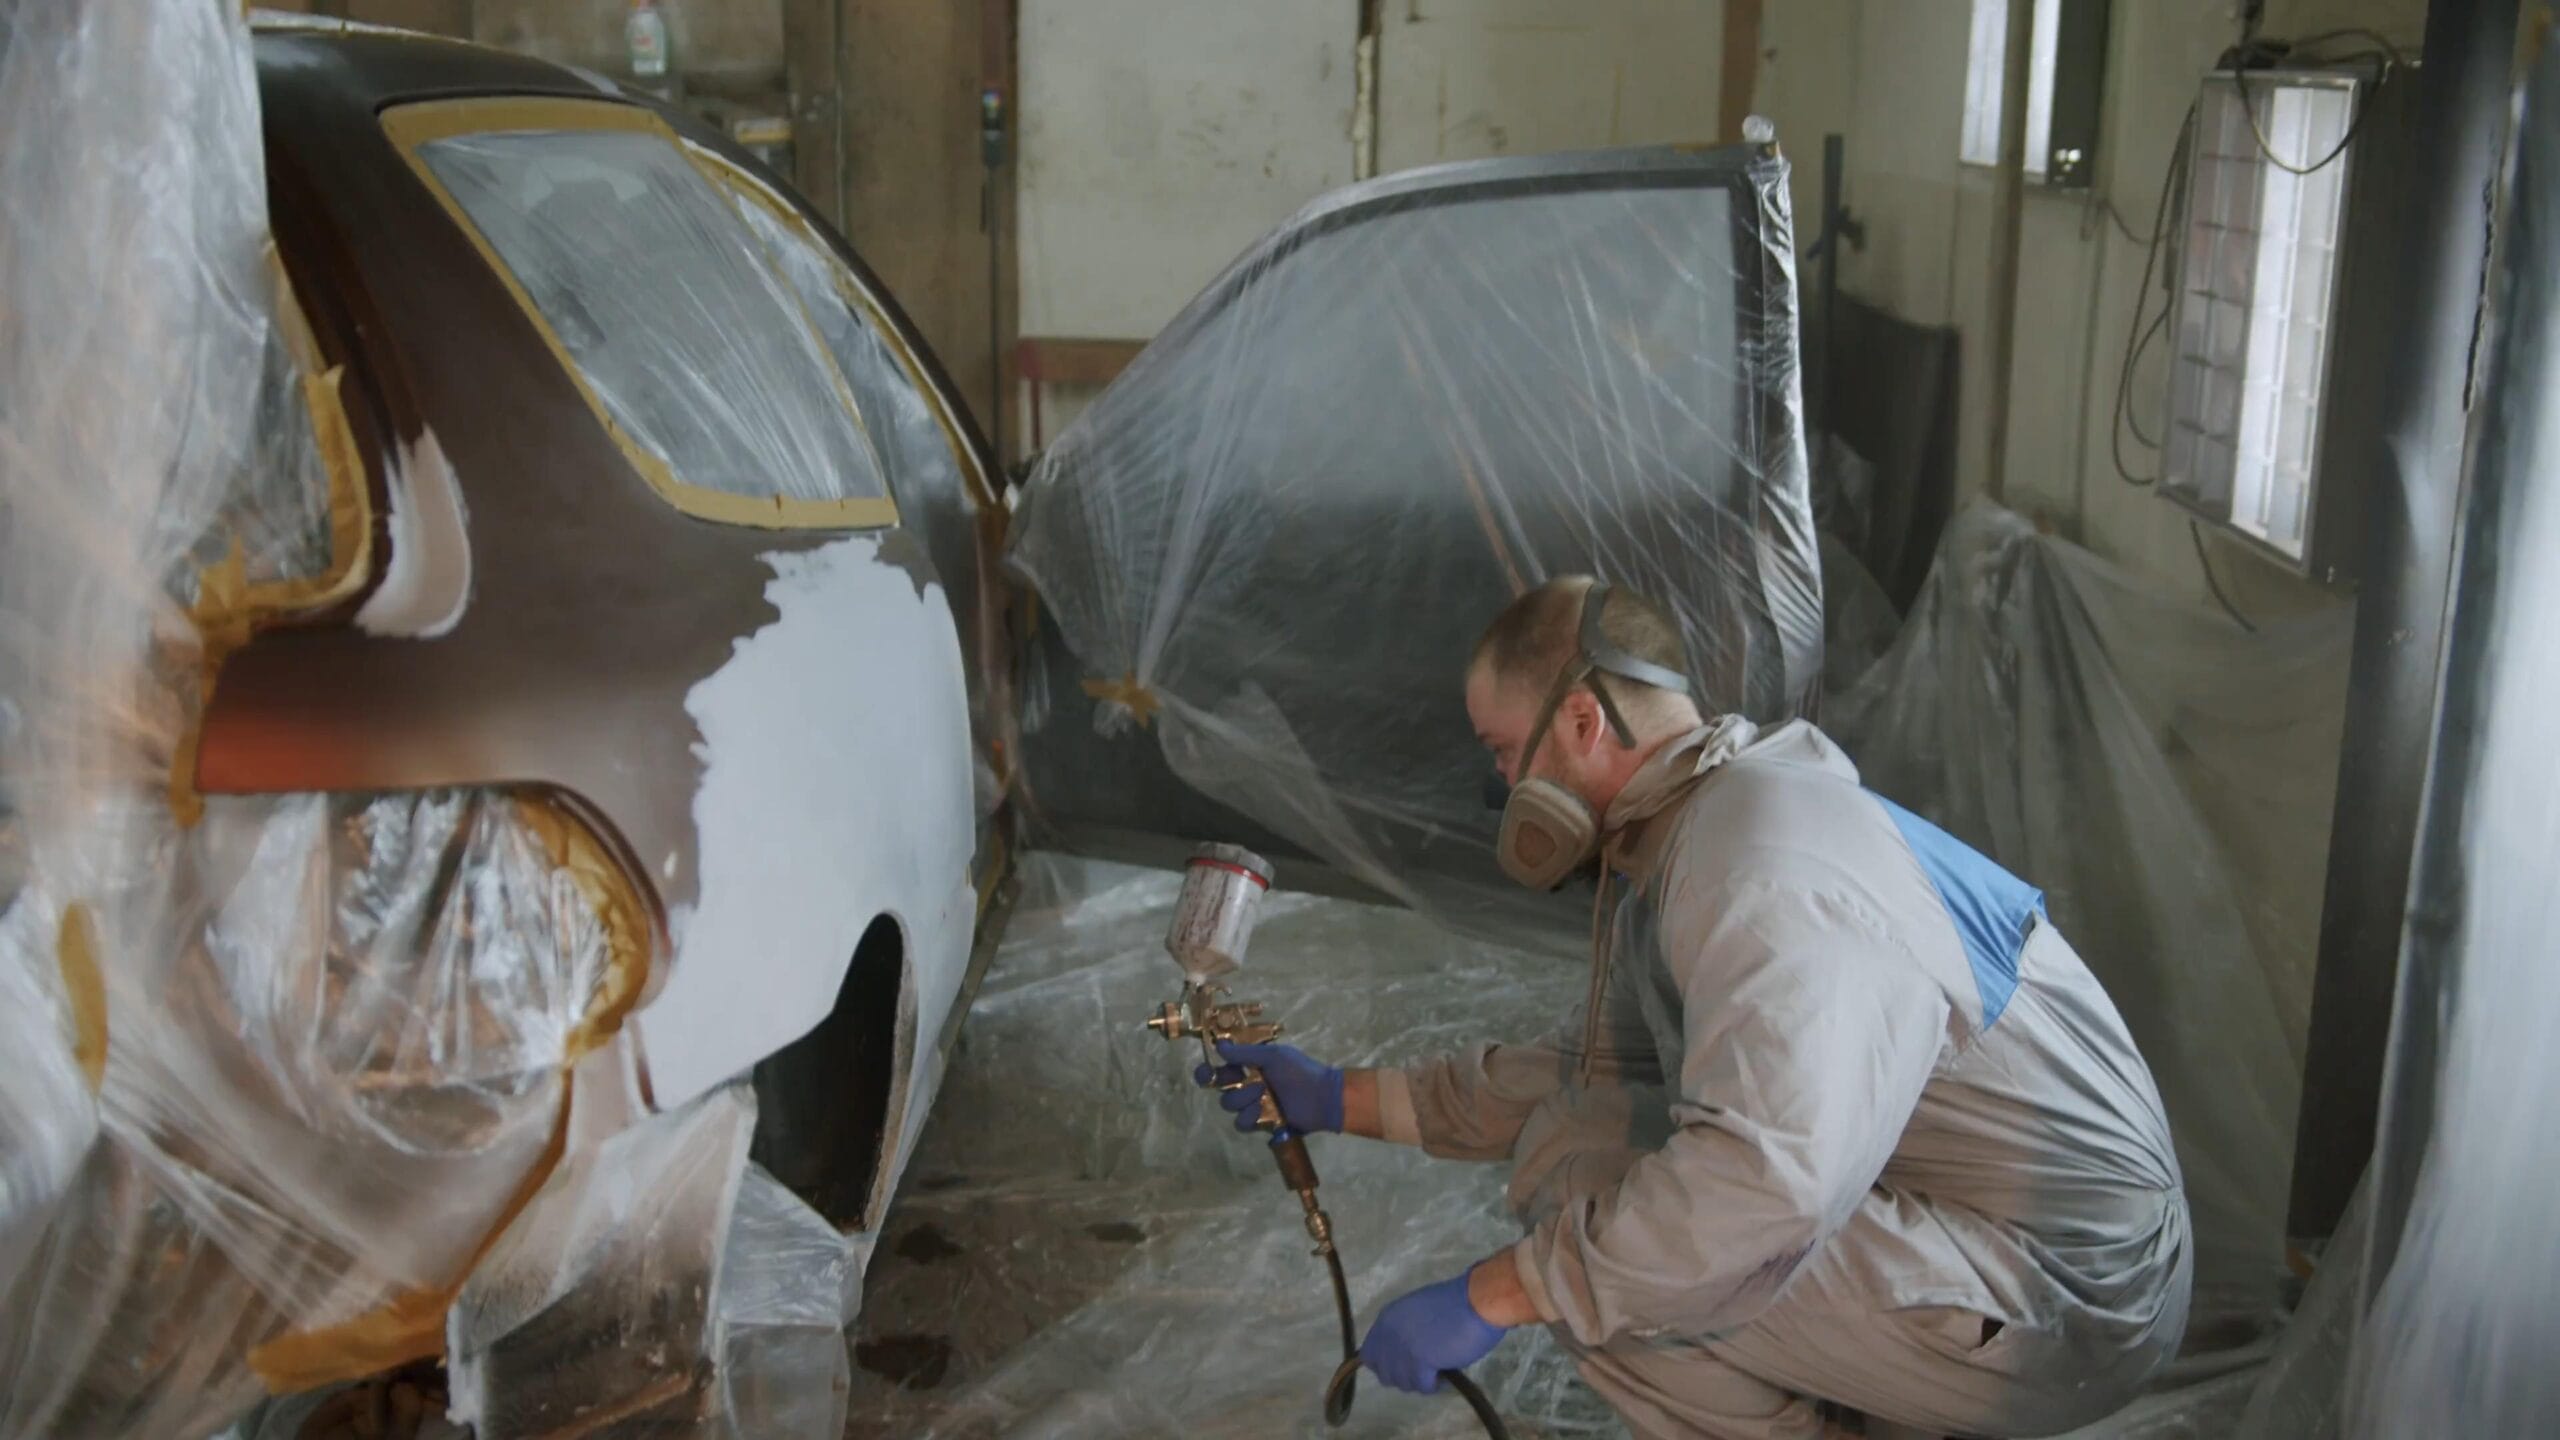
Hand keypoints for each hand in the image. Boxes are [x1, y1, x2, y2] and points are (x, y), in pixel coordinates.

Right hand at [1195, 1040, 1343, 1134]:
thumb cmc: (1299, 1071)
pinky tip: (1263, 1113)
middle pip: (1220, 1088)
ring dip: (1243, 1100)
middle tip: (1243, 1081)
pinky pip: (1242, 1123)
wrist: (1322, 1097)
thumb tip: (1219, 1045)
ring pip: (1230, 1105)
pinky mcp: (1260, 1122)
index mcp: (1249, 1065)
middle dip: (1230, 1084)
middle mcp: (1247, 1084)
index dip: (1208, 1071)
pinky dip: (1250, 1118)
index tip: (1208, 1071)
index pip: (1219, 1067)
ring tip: (1263, 1095)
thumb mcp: (1273, 1056)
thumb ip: (1244, 1053)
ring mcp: (1253, 1104)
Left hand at [1360, 1269, 1508, 1393]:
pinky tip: (1446, 1373)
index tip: (1406, 1365)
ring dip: (1421, 1381)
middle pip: (1385, 1374)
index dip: (1387, 1364)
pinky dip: (1434, 1385)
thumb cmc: (1456, 1303)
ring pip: (1403, 1383)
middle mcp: (1388, 1333)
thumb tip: (1403, 1355)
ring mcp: (1403, 1348)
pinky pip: (1422, 1386)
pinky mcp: (1420, 1361)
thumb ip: (1404, 1330)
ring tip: (1439, 1369)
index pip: (1369, 1355)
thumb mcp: (1418, 1311)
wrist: (1478, 1301)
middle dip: (1404, 1376)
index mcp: (1387, 1318)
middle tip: (1426, 1369)